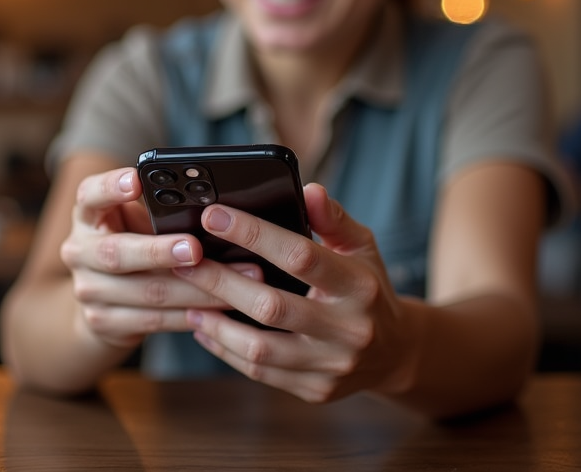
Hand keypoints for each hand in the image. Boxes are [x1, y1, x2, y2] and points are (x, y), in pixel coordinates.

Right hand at [58, 167, 248, 349]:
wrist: (104, 298)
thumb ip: (160, 211)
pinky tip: (218, 309)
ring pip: (146, 291)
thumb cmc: (133, 241)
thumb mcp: (137, 220)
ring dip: (195, 289)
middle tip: (195, 247)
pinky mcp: (103, 322)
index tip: (137, 179)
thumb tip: (217, 206)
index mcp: (87, 214)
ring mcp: (88, 290)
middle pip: (116, 252)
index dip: (111, 187)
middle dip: (159, 251)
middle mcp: (79, 250)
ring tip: (233, 282)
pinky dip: (190, 314)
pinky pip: (154, 320)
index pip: (90, 194)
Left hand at [172, 183, 417, 402]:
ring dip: (216, 324)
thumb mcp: (361, 247)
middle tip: (184, 261)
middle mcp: (348, 329)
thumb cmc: (368, 287)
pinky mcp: (315, 391)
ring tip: (187, 299)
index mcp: (359, 285)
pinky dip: (226, 350)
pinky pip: (261, 372)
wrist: (396, 352)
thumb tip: (307, 189)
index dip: (253, 234)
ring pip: (260, 349)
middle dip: (220, 281)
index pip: (299, 256)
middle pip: (271, 306)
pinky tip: (205, 328)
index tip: (213, 216)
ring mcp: (332, 366)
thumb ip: (333, 218)